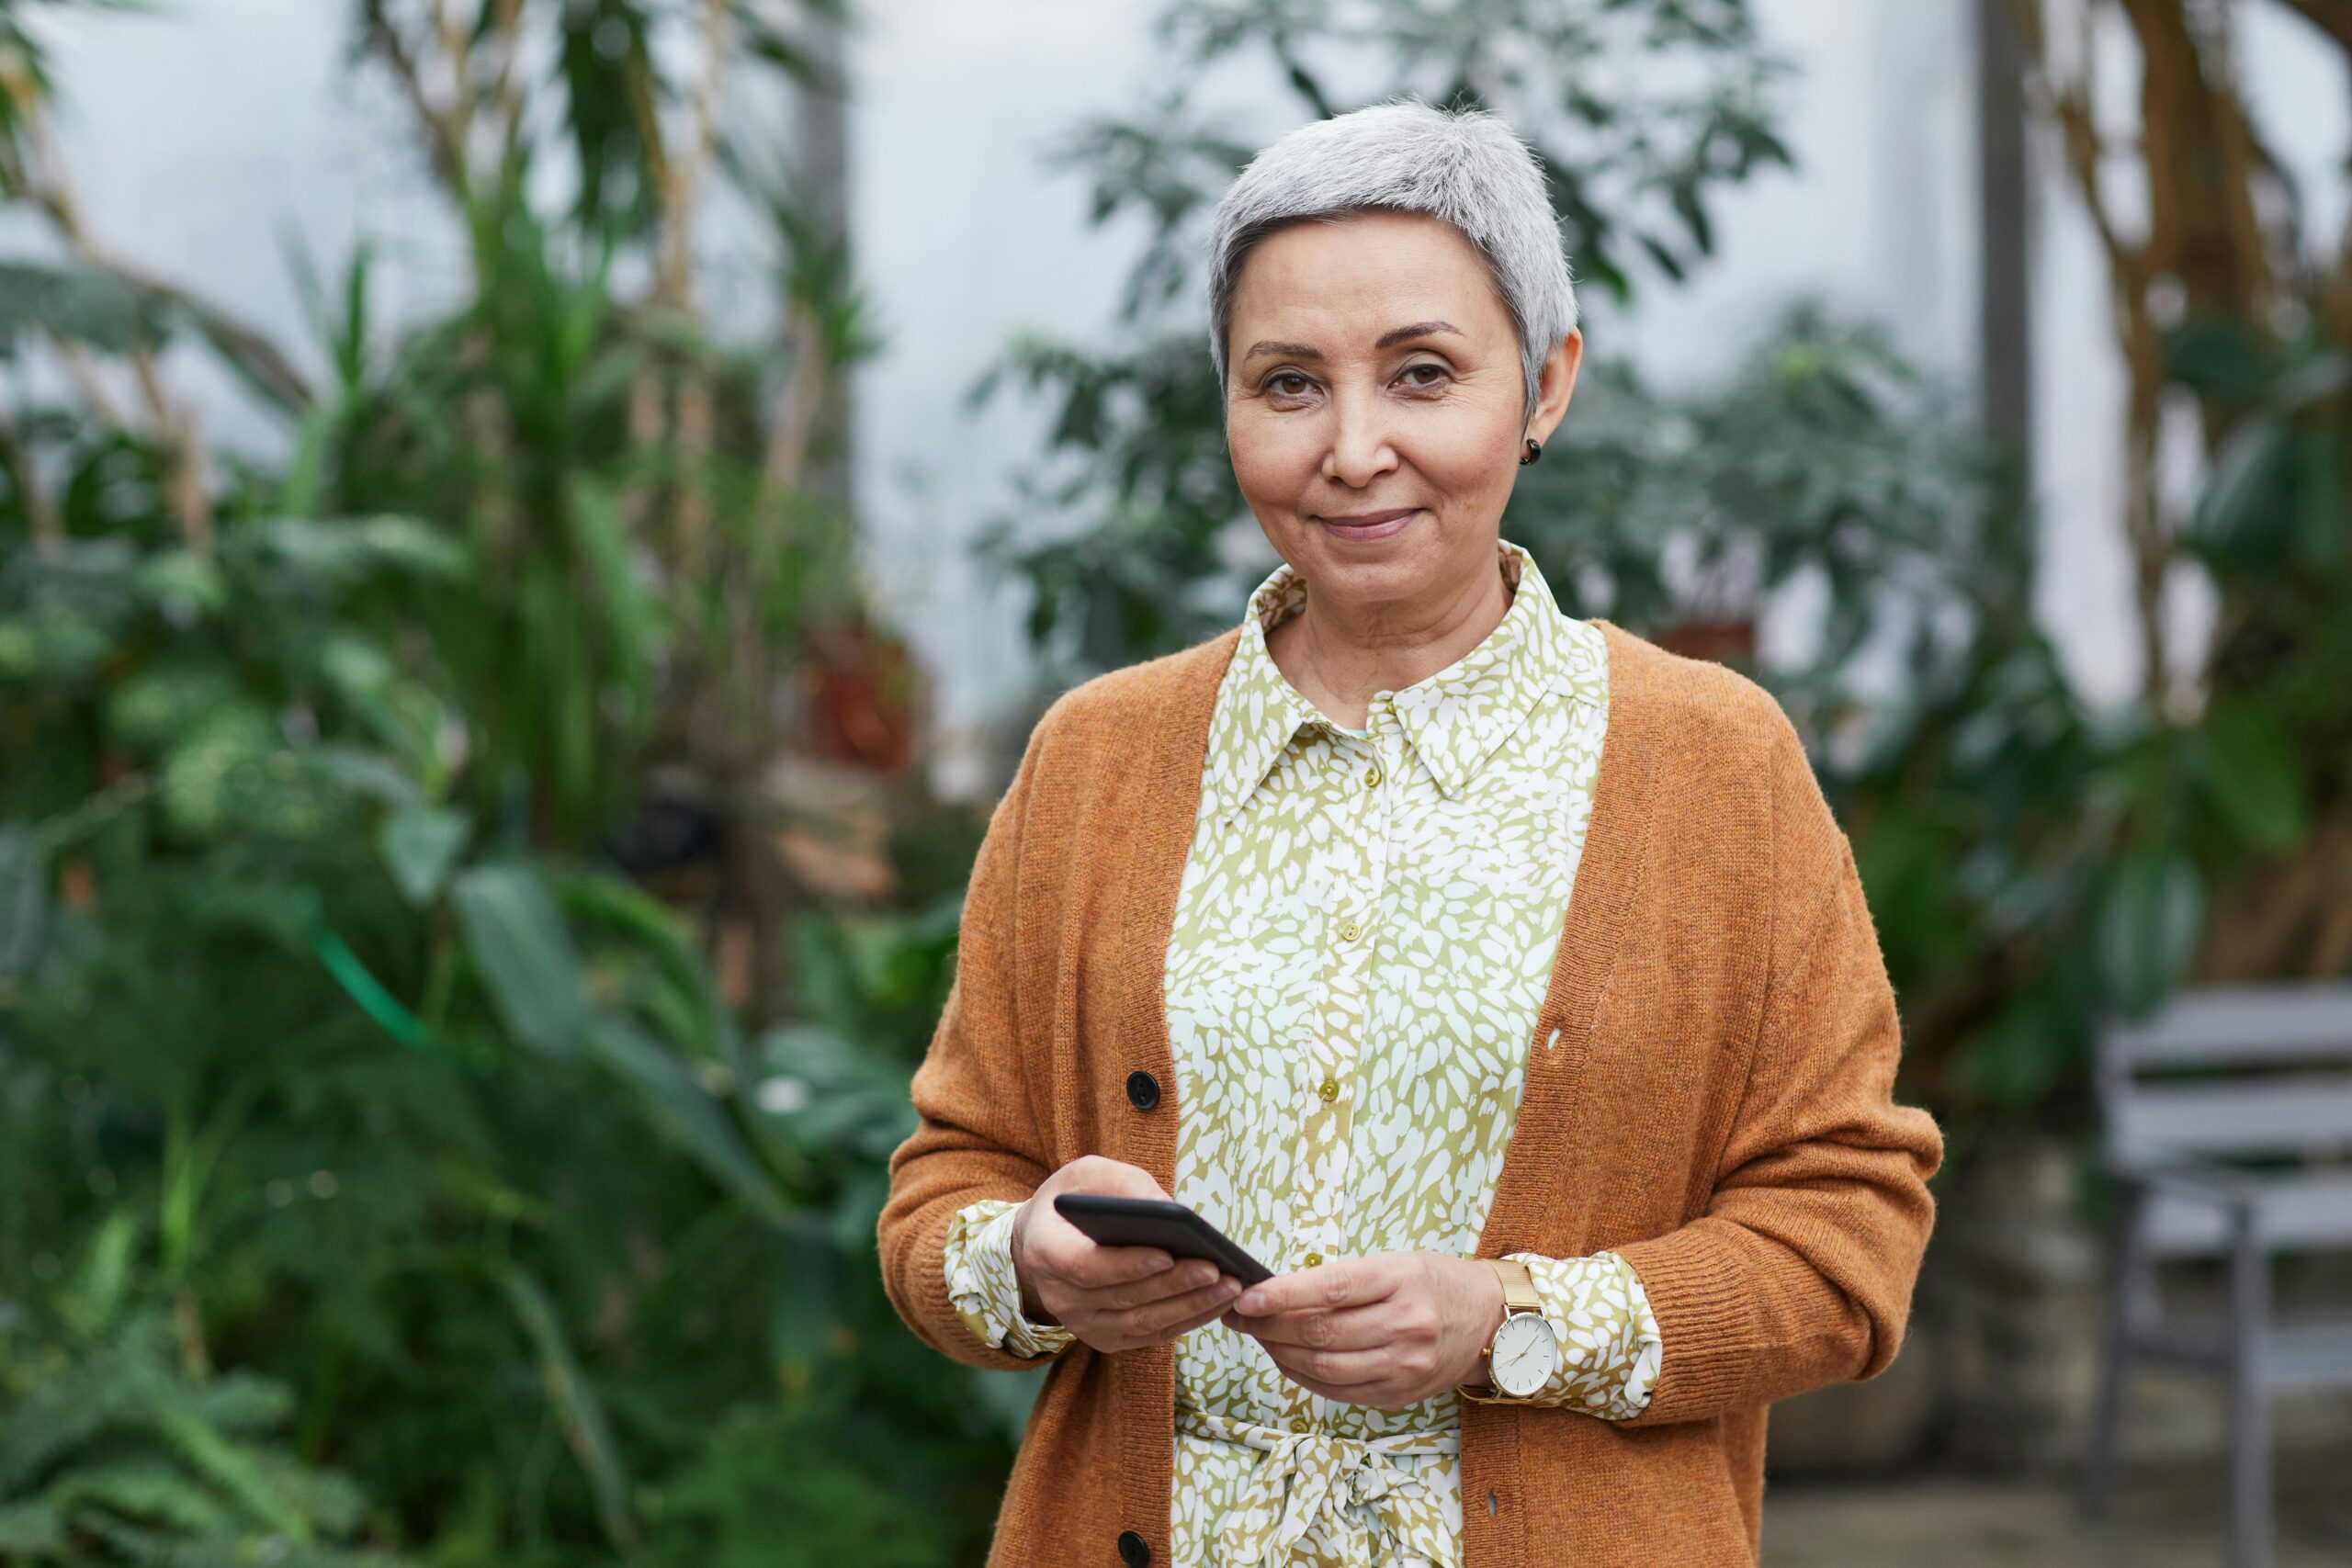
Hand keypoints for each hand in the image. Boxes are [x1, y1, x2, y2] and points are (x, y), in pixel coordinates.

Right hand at [1010, 1156, 1247, 1353]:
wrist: (1046, 1240)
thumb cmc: (1074, 1201)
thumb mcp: (1088, 1174)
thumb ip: (1123, 1185)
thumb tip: (1168, 1208)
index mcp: (1045, 1250)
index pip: (1084, 1265)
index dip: (1126, 1264)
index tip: (1168, 1254)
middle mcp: (1058, 1296)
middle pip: (1122, 1297)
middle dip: (1174, 1285)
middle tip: (1218, 1270)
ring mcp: (1081, 1323)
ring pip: (1140, 1322)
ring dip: (1189, 1307)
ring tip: (1229, 1287)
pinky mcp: (1105, 1338)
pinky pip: (1149, 1334)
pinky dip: (1186, 1320)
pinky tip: (1217, 1302)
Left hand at [1222, 1252, 1505, 1408]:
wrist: (1488, 1321)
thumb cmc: (1431, 1283)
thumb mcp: (1394, 1263)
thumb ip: (1341, 1279)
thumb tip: (1275, 1292)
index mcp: (1402, 1280)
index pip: (1331, 1289)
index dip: (1282, 1295)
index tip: (1246, 1297)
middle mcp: (1407, 1325)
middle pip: (1321, 1332)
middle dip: (1269, 1326)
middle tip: (1238, 1315)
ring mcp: (1405, 1365)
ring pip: (1324, 1367)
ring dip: (1279, 1353)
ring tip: (1257, 1336)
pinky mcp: (1399, 1394)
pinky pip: (1337, 1391)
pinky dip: (1302, 1376)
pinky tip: (1286, 1359)